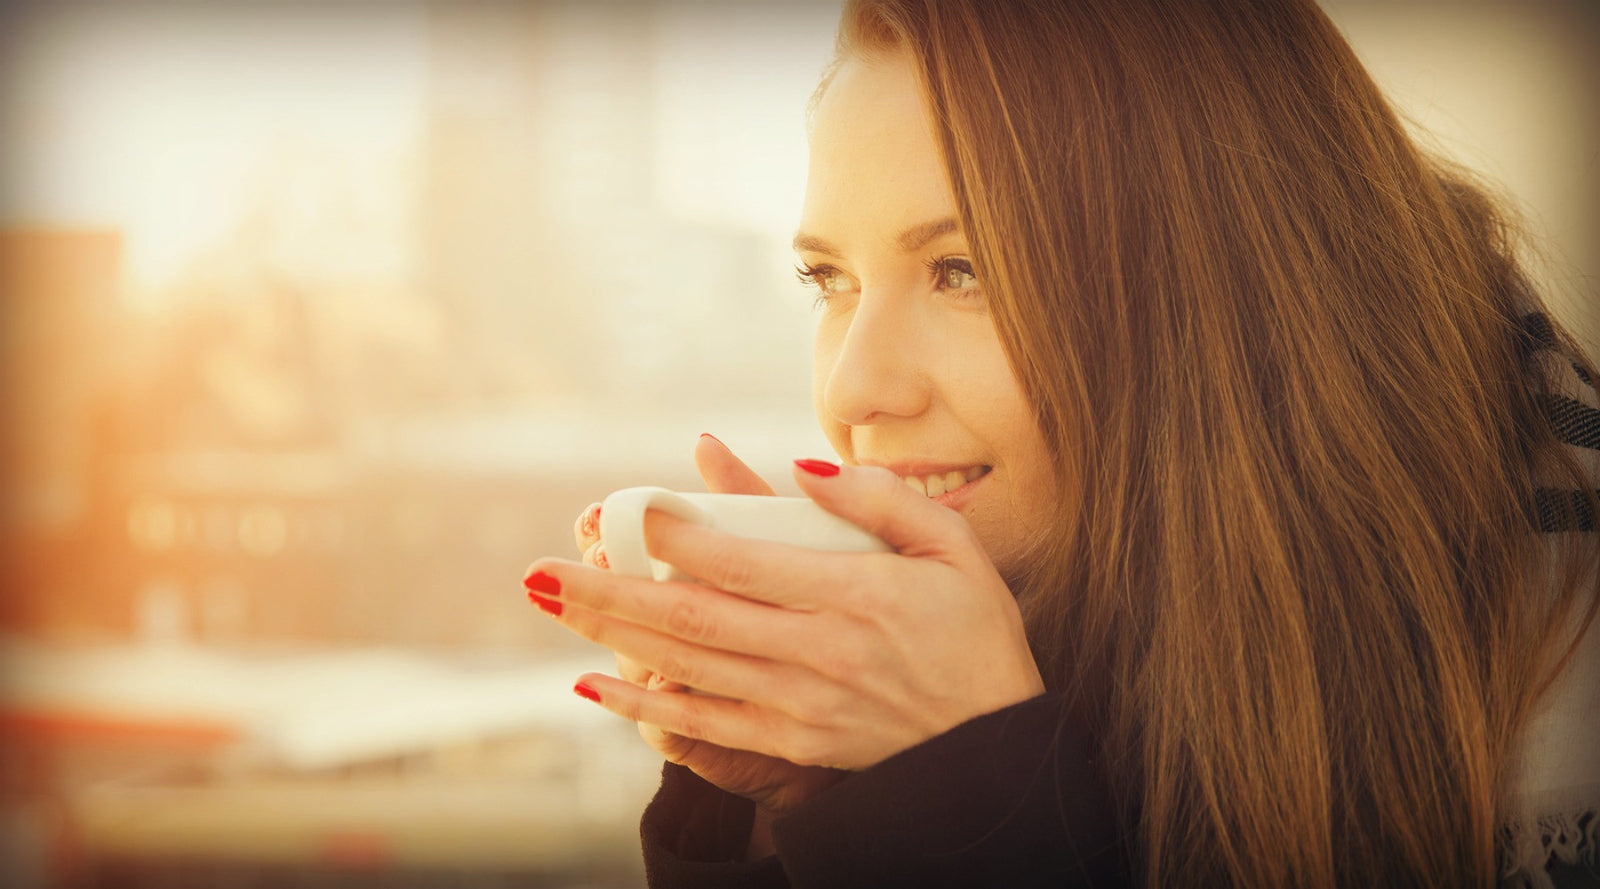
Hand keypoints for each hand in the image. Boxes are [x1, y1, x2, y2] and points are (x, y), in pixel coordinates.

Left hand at [528, 457, 1045, 773]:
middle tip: (541, 569)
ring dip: (611, 635)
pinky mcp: (791, 742)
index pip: (746, 563)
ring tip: (550, 604)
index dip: (679, 538)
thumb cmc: (977, 636)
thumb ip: (880, 500)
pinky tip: (593, 683)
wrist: (993, 749)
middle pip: (694, 618)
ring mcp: (799, 705)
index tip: (628, 510)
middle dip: (610, 592)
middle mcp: (818, 654)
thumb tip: (800, 467)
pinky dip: (643, 704)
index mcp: (856, 597)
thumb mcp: (953, 549)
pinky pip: (703, 722)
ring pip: (687, 666)